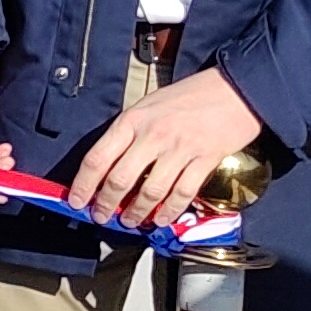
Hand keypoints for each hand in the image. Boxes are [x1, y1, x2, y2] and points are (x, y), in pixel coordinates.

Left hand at [67, 64, 263, 233]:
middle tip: (101, 217)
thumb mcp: (147, 106)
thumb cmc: (187, 97)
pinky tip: (160, 219)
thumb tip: (108, 166)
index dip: (83, 185)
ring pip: (150, 191)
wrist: (234, 89)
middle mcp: (152, 134)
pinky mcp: (205, 159)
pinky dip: (169, 210)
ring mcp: (180, 148)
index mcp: (132, 120)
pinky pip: (182, 192)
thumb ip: (128, 133)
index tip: (76, 202)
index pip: (97, 157)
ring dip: (136, 212)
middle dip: (106, 204)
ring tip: (130, 221)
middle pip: (119, 179)